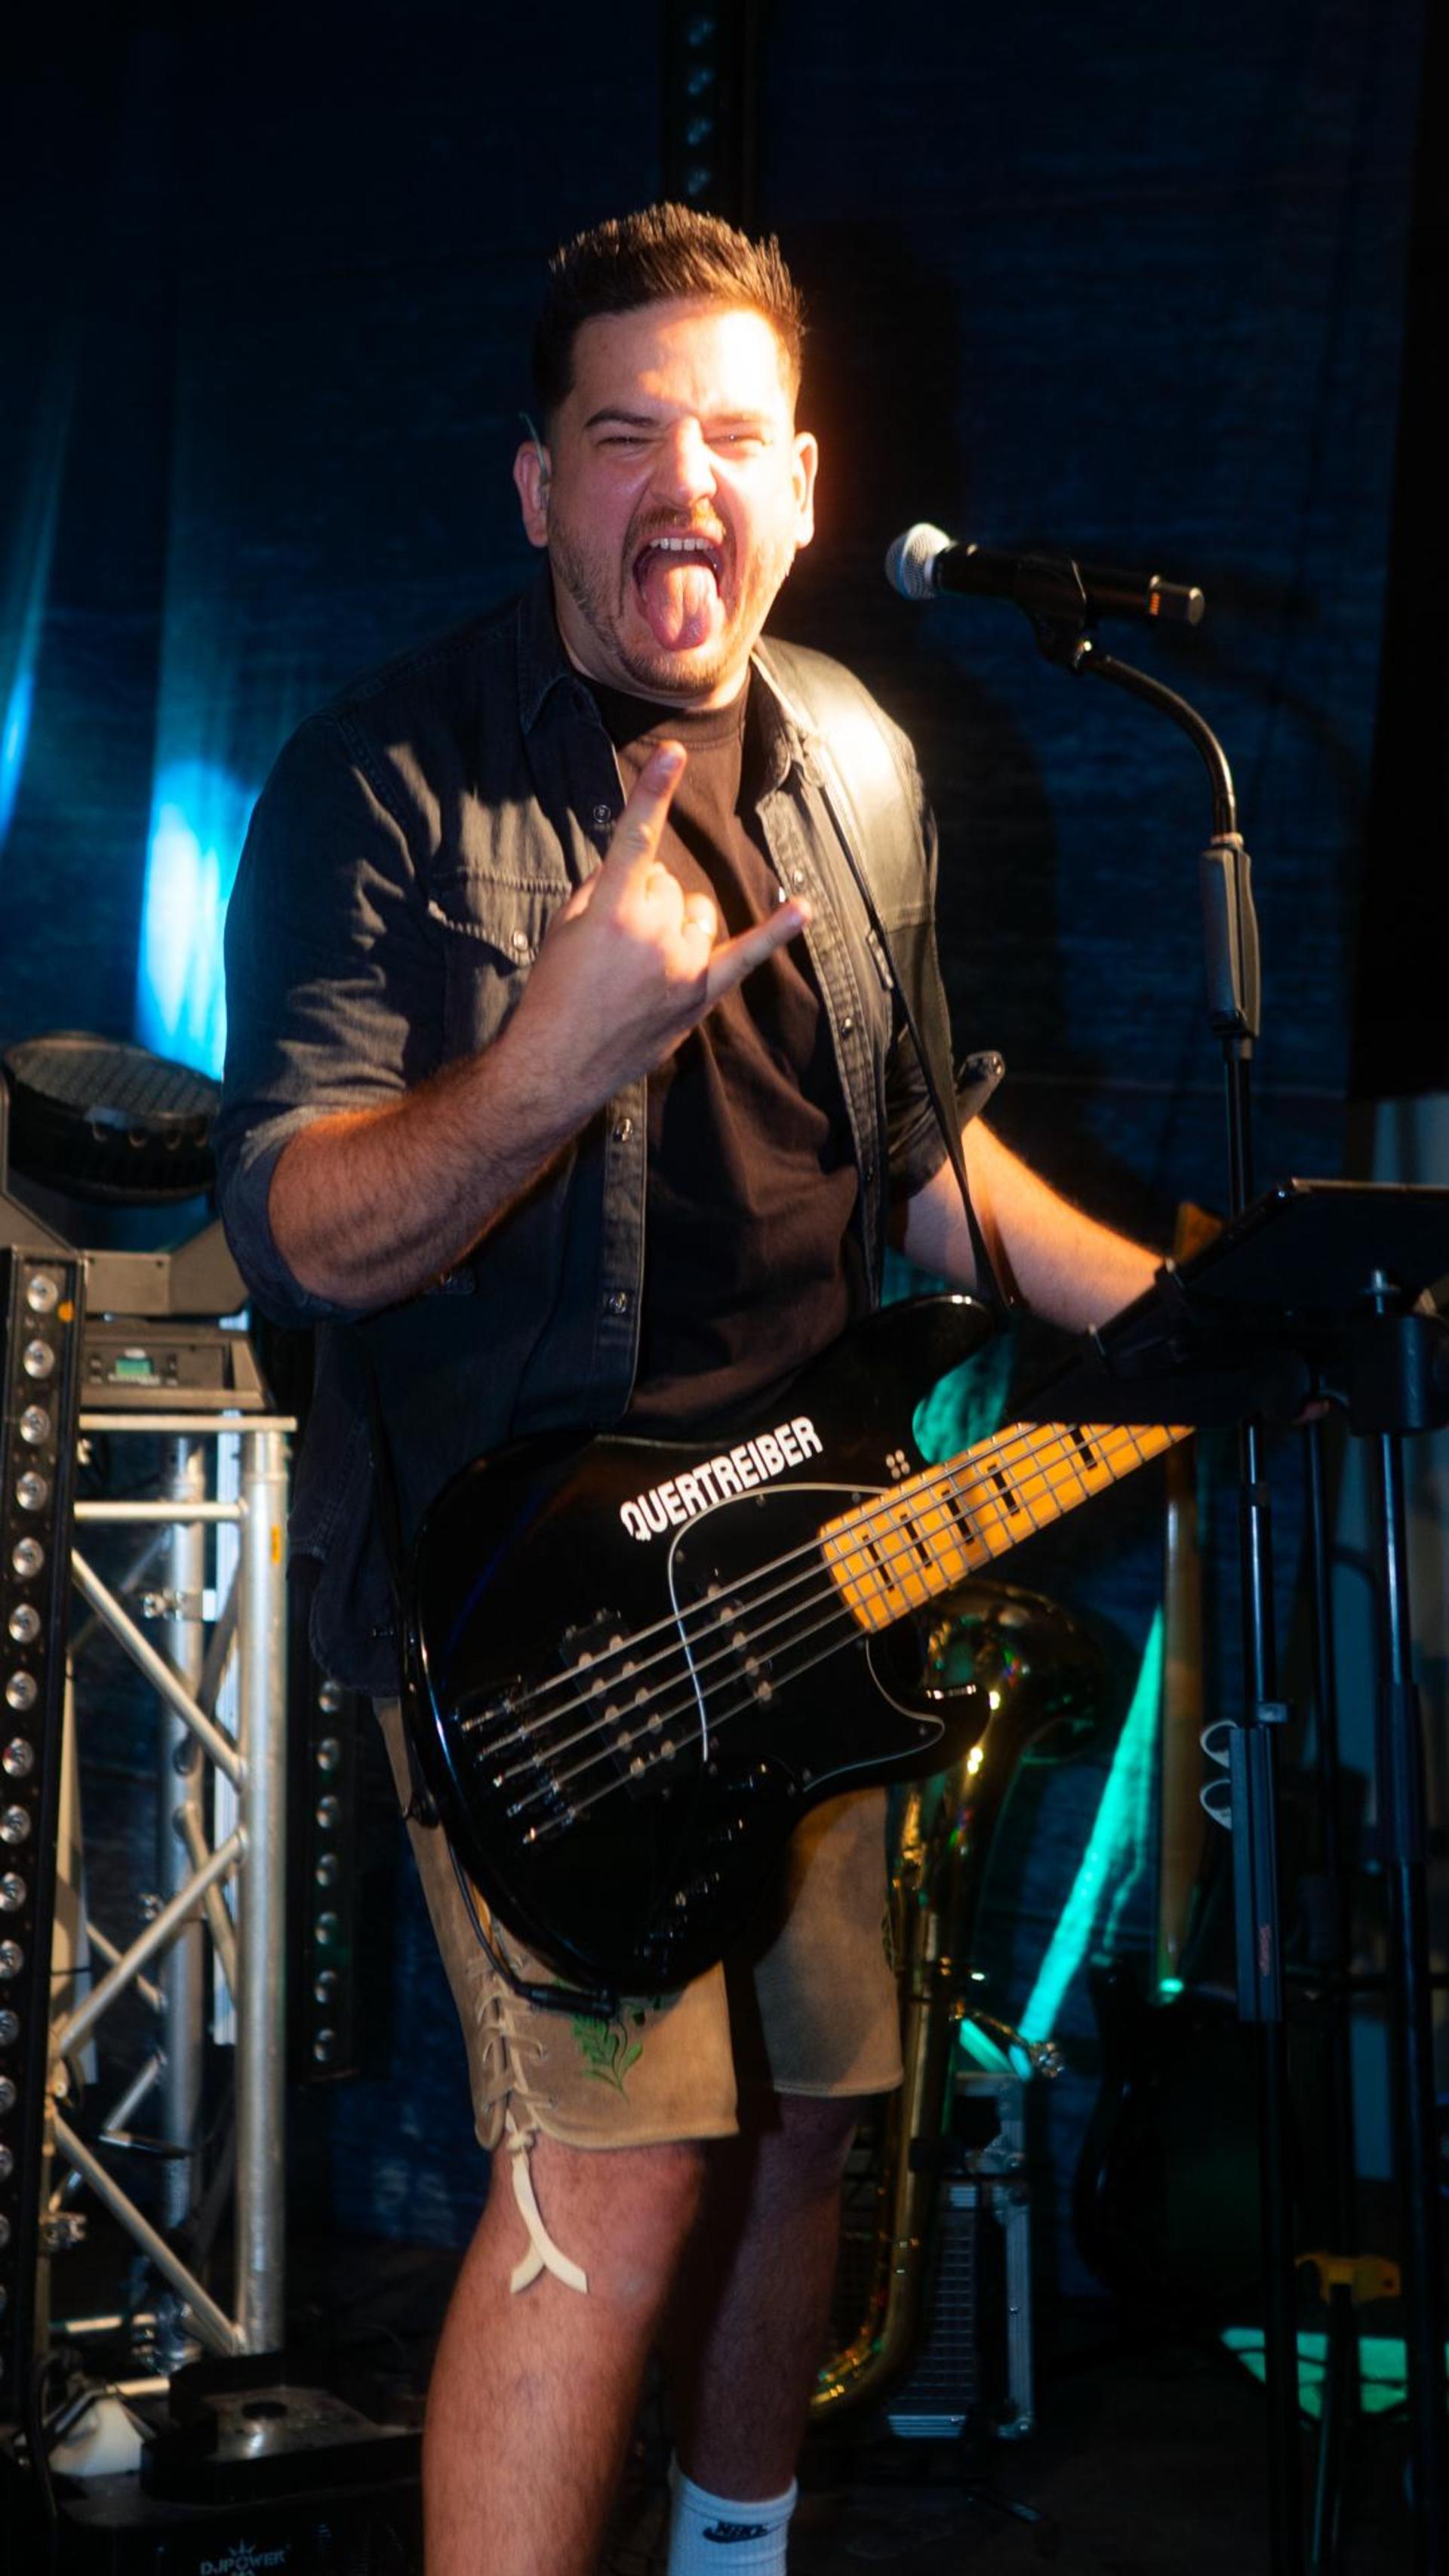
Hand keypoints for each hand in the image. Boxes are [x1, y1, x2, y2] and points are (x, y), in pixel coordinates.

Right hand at [511, 741, 810, 1106]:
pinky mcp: (701, 993)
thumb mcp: (562, 928)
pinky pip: (745, 955)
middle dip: (644, 895)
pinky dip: (775, 932)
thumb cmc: (555, 993)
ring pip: (696, 909)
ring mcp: (683, 963)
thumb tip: (629, 868)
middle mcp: (652, 932)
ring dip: (675, 918)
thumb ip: (599, 887)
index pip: (635, 839)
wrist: (558, 1062)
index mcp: (610, 910)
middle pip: (667, 880)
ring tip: (644, 954)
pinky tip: (802, 910)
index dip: (653, 793)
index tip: (672, 755)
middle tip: (614, 938)